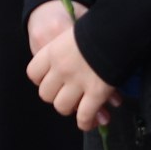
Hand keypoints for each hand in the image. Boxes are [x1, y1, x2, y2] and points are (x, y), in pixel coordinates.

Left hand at [26, 7, 119, 128]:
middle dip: (55, 96)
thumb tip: (67, 61)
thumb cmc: (96, 28)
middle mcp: (61, 69)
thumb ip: (66, 49)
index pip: (33, 73)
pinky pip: (84, 115)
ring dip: (70, 109)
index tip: (51, 79)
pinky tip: (88, 121)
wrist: (117, 29)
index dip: (42, 79)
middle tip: (66, 94)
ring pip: (62, 107)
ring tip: (78, 106)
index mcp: (52, 52)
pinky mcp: (96, 93)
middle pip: (46, 94)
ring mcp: (77, 82)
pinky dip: (86, 122)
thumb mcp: (73, 32)